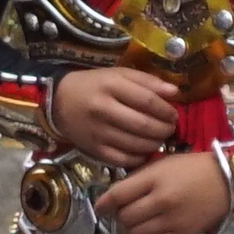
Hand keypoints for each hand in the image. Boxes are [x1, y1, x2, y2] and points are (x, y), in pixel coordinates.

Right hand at [48, 66, 185, 167]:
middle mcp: (103, 109)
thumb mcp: (118, 75)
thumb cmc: (94, 85)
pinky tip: (143, 151)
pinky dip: (139, 157)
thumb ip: (147, 81)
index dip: (166, 110)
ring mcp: (97, 132)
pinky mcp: (93, 150)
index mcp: (111, 85)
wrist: (59, 103)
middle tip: (170, 129)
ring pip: (136, 144)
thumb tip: (175, 92)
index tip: (173, 115)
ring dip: (155, 144)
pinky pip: (123, 159)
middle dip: (164, 130)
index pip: (147, 101)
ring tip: (159, 139)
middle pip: (143, 125)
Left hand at [96, 145, 233, 233]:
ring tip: (141, 221)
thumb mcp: (162, 163)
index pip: (118, 194)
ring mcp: (172, 220)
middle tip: (127, 211)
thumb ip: (139, 177)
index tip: (99, 207)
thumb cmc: (192, 168)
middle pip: (125, 217)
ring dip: (134, 229)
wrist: (226, 180)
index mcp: (154, 178)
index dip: (103, 203)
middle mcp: (161, 200)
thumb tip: (115, 195)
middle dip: (122, 215)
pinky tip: (153, 232)